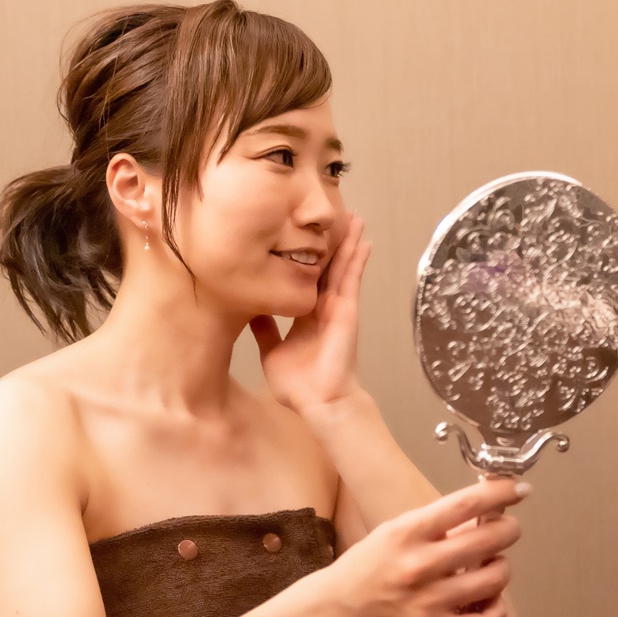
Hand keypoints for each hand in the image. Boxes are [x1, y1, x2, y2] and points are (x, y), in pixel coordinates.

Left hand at [251, 216, 370, 416]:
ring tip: (355, 217)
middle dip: (332, 243)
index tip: (304, 235)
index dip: (307, 257)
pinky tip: (364, 242)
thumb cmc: (299, 384)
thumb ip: (265, 330)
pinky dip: (358, 261)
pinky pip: (352, 281)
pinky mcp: (347, 311)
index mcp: (306, 316)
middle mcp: (324, 308)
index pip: (307, 279)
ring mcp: (338, 308)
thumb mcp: (271, 351)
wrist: (318, 400)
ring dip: (349, 242)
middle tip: (335, 216)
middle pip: (328, 267)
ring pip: (343, 267)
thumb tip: (253, 309)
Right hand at [328, 478, 525, 616]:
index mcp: (408, 532)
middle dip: (509, 530)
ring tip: (492, 565)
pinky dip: (497, 608)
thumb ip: (437, 523)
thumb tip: (486, 511)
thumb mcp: (396, 530)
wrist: (338, 609)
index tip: (520, 488)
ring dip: (502, 567)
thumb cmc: (370, 564)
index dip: (502, 493)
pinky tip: (489, 598)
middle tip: (508, 529)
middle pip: (490, 540)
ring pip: (495, 578)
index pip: (467, 504)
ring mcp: (429, 601)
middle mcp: (420, 565)